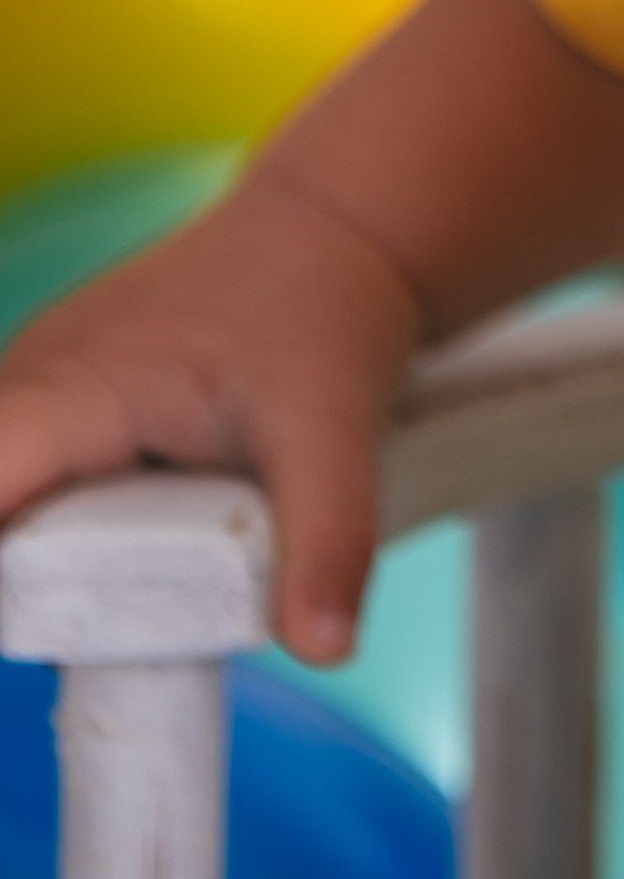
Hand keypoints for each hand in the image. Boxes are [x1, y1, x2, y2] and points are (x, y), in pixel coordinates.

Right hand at [0, 171, 424, 662]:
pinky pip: (25, 465)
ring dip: (37, 554)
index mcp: (69, 388)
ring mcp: (42, 374)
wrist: (337, 227)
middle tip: (95, 632)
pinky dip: (50, 517)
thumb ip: (327, 542)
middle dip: (22, 581)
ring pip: (4, 489)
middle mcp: (34, 375)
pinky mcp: (63, 386)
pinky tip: (124, 543)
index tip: (23, 629)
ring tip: (135, 579)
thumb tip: (327, 650)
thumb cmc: (324, 314)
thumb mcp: (335, 431)